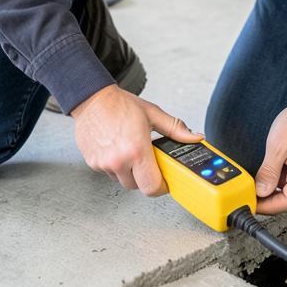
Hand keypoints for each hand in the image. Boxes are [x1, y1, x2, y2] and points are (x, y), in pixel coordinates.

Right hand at [71, 84, 203, 195]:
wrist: (92, 99)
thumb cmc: (120, 105)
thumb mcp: (153, 114)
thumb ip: (176, 129)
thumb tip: (195, 137)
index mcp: (137, 150)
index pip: (152, 186)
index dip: (161, 187)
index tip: (164, 182)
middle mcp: (119, 160)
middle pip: (138, 186)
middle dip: (145, 177)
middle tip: (147, 161)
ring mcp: (104, 163)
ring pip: (122, 179)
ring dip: (129, 171)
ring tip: (130, 150)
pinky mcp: (93, 163)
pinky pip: (109, 172)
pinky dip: (115, 165)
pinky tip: (116, 148)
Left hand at [254, 97, 286, 214]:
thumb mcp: (277, 146)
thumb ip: (268, 172)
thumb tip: (260, 191)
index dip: (269, 207)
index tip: (254, 204)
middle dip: (271, 199)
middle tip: (253, 194)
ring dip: (276, 188)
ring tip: (263, 176)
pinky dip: (283, 179)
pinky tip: (275, 168)